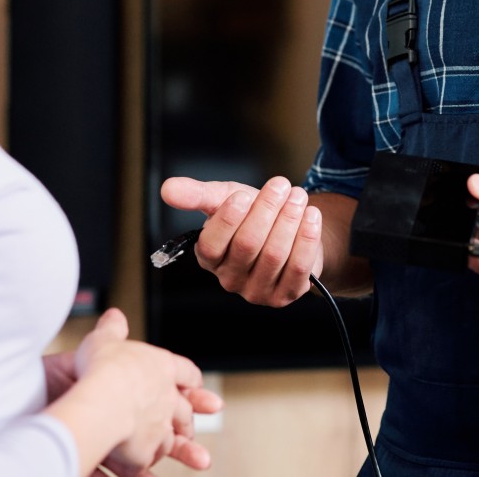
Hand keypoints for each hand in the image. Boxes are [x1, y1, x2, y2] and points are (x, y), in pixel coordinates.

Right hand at [73, 308, 221, 473]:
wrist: (99, 396)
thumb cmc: (100, 367)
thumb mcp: (104, 339)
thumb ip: (111, 329)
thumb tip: (113, 316)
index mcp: (161, 368)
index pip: (185, 372)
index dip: (192, 382)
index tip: (200, 389)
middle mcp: (166, 397)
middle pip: (184, 411)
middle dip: (188, 421)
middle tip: (191, 431)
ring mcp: (160, 425)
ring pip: (175, 441)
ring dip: (183, 450)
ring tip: (193, 460)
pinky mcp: (148, 450)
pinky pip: (152, 461)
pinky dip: (151, 467)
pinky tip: (151, 474)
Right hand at [160, 176, 322, 306]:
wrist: (288, 231)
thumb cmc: (251, 215)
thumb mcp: (224, 199)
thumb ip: (196, 195)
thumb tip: (167, 189)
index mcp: (209, 258)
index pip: (211, 244)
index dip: (227, 220)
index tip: (243, 195)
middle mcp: (230, 280)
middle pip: (247, 246)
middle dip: (266, 211)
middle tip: (281, 185)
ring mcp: (258, 291)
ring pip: (274, 255)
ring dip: (288, 221)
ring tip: (297, 196)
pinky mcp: (286, 294)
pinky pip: (298, 268)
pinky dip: (306, 239)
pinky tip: (311, 216)